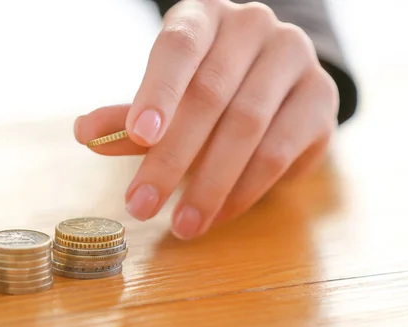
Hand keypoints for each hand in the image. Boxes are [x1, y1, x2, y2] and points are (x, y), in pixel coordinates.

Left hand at [74, 0, 338, 238]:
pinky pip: (279, 152)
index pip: (179, 47)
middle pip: (210, 95)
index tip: (139, 135)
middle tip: (141, 205)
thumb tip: (86, 133)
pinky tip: (218, 215)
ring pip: (247, 128)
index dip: (158, 91)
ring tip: (181, 225)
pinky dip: (244, 190)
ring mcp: (293, 60)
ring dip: (209, 185)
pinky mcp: (320, 100)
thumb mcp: (166, 98)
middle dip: (171, 158)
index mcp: (206, 17)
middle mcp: (253, 27)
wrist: (276, 87)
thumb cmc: (208, 90)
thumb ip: (130, 116)